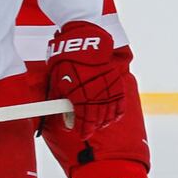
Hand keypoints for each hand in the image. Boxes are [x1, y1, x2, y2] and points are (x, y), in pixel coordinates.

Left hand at [46, 22, 127, 136]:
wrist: (84, 42)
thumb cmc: (67, 61)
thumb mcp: (57, 81)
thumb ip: (59, 100)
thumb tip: (61, 113)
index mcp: (81, 97)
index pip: (85, 121)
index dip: (84, 130)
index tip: (82, 134)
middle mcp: (97, 96)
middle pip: (98, 120)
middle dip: (93, 127)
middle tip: (89, 131)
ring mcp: (109, 90)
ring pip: (110, 114)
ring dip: (105, 122)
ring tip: (100, 124)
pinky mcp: (116, 84)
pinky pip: (120, 104)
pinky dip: (117, 112)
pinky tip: (113, 117)